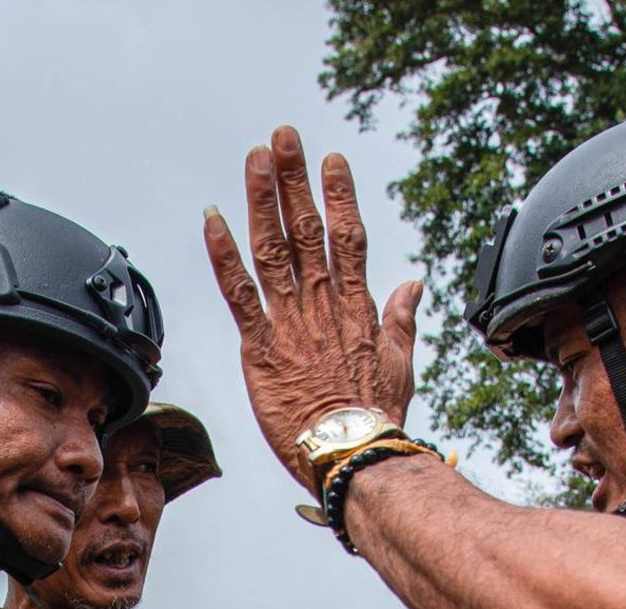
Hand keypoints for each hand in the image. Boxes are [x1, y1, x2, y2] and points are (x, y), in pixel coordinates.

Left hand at [204, 124, 422, 493]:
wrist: (351, 454)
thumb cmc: (376, 418)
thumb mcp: (400, 364)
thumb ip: (402, 319)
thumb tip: (413, 283)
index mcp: (356, 309)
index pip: (348, 239)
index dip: (339, 197)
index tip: (332, 161)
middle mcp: (322, 306)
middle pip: (306, 231)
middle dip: (295, 181)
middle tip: (284, 137)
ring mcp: (290, 324)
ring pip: (273, 250)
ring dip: (261, 200)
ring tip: (255, 158)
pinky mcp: (261, 349)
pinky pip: (238, 294)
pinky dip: (223, 255)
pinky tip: (212, 218)